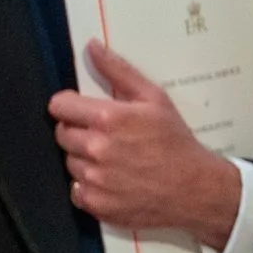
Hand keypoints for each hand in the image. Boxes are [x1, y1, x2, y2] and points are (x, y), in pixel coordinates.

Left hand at [50, 40, 241, 249]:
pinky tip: (111, 179)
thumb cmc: (174, 140)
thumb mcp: (153, 98)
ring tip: (111, 157)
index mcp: (107, 119)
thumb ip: (118, 71)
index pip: (59, 106)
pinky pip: (76, 190)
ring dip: (83, 158)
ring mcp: (94, 179)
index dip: (69, 106)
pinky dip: (88, 185)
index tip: (81, 110)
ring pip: (69, 162)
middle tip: (103, 134)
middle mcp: (95, 149)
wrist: (193, 188)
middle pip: (61, 134)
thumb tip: (92, 47)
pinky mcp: (95, 204)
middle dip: (77, 131)